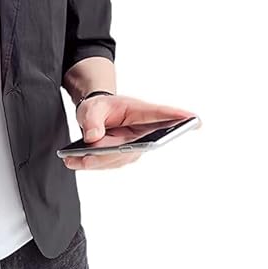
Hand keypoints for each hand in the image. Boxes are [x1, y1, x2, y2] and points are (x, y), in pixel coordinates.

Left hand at [62, 94, 196, 170]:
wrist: (98, 113)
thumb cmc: (102, 106)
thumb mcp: (94, 107)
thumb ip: (93, 120)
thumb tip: (93, 138)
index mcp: (143, 112)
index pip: (164, 114)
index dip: (179, 118)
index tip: (195, 119)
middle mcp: (144, 133)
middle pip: (136, 145)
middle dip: (113, 151)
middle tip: (91, 153)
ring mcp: (135, 148)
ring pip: (118, 158)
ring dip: (95, 160)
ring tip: (73, 159)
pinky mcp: (124, 158)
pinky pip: (108, 163)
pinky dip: (90, 163)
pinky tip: (73, 161)